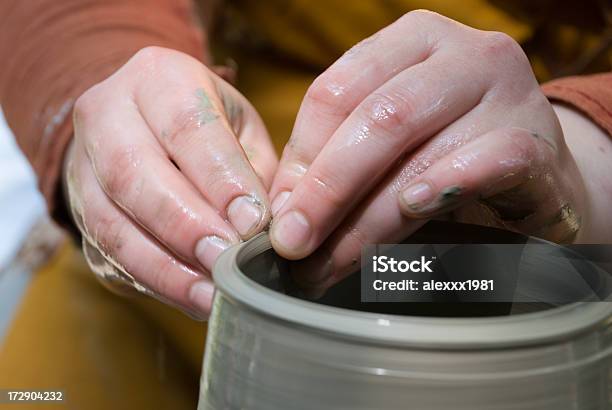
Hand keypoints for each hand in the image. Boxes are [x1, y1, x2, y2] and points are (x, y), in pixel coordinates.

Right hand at [64, 47, 276, 317]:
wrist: (144, 121)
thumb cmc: (209, 126)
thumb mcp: (241, 127)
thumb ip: (256, 171)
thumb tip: (270, 230)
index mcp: (158, 77)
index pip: (186, 126)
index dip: (220, 179)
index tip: (254, 223)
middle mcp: (107, 114)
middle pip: (133, 173)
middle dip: (185, 225)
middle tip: (229, 262)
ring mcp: (83, 164)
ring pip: (111, 221)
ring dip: (165, 266)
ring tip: (212, 295)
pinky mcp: (79, 210)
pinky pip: (108, 252)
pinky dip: (153, 280)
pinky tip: (191, 298)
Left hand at [269, 11, 588, 288]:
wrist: (536, 173)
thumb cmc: (449, 156)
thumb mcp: (390, 148)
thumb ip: (340, 164)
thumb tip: (284, 213)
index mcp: (411, 42)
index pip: (336, 91)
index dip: (301, 156)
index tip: (280, 213)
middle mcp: (460, 54)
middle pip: (375, 118)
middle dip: (325, 189)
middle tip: (293, 244)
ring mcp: (506, 90)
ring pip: (419, 150)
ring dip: (366, 217)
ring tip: (331, 263)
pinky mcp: (538, 138)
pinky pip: (489, 161)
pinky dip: (445, 186)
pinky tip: (412, 210)